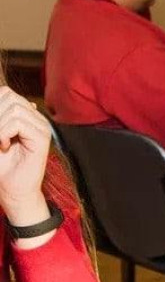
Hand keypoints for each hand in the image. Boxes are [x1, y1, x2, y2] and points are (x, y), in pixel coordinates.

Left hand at [0, 87, 51, 217]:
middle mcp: (36, 118)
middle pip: (9, 96)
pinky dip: (4, 133)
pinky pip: (19, 123)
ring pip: (14, 108)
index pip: (6, 93)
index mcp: (26, 115)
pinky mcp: (43, 138)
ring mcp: (42, 127)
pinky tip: (4, 145)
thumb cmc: (1, 164)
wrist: (12, 189)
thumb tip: (0, 95)